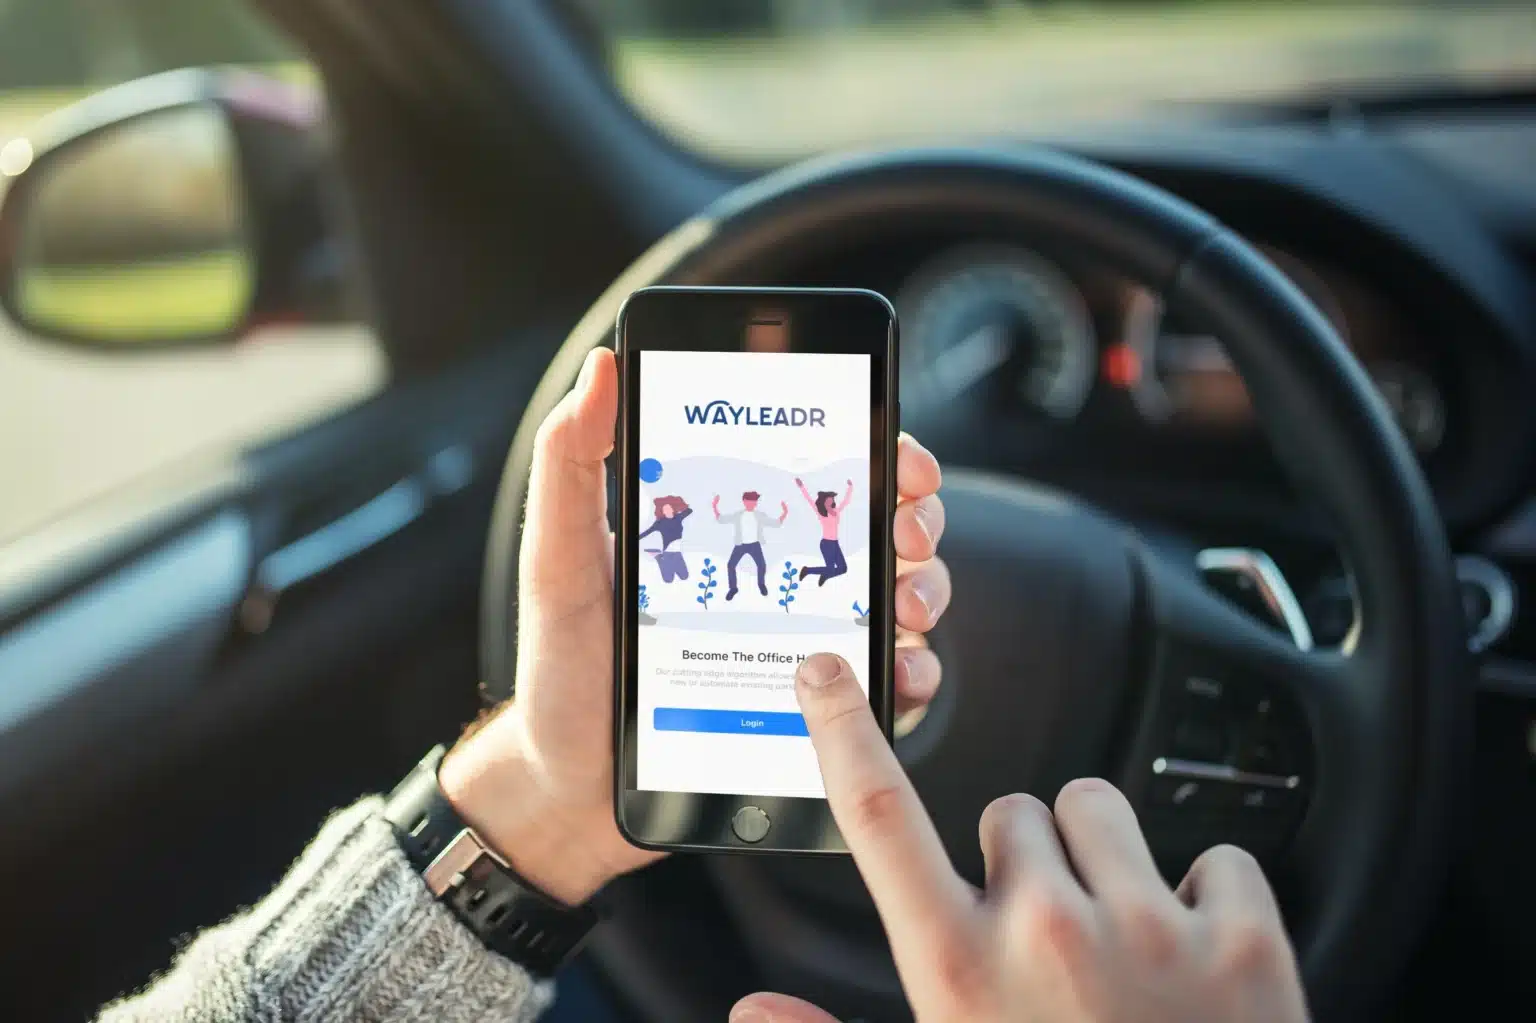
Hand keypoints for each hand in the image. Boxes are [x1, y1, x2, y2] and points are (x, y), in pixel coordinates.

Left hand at [438, 349, 950, 904]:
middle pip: (878, 526)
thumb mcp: (558, 561)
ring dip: (923, 589)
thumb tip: (600, 367)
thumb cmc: (562, 671)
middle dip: (914, 519)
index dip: (875, 449)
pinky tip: (893, 676)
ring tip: (902, 607)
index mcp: (727, 530)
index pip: (816, 468)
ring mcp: (803, 643)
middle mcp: (777, 579)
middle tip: (904, 535)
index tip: (898, 458)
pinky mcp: (817, 710)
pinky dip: (909, 672)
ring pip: (899, 595)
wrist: (568, 791)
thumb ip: (571, 464)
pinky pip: (885, 684)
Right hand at [731, 655, 1308, 1022]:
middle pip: (1009, 810)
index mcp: (958, 969)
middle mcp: (1045, 933)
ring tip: (1114, 944)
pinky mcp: (1245, 941)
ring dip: (1101, 859)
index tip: (826, 672)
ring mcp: (1150, 932)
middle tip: (1042, 942)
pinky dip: (1209, 899)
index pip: (878, 814)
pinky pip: (1216, 856)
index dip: (843, 730)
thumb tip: (751, 1008)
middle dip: (1021, 859)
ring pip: (1099, 807)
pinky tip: (1197, 964)